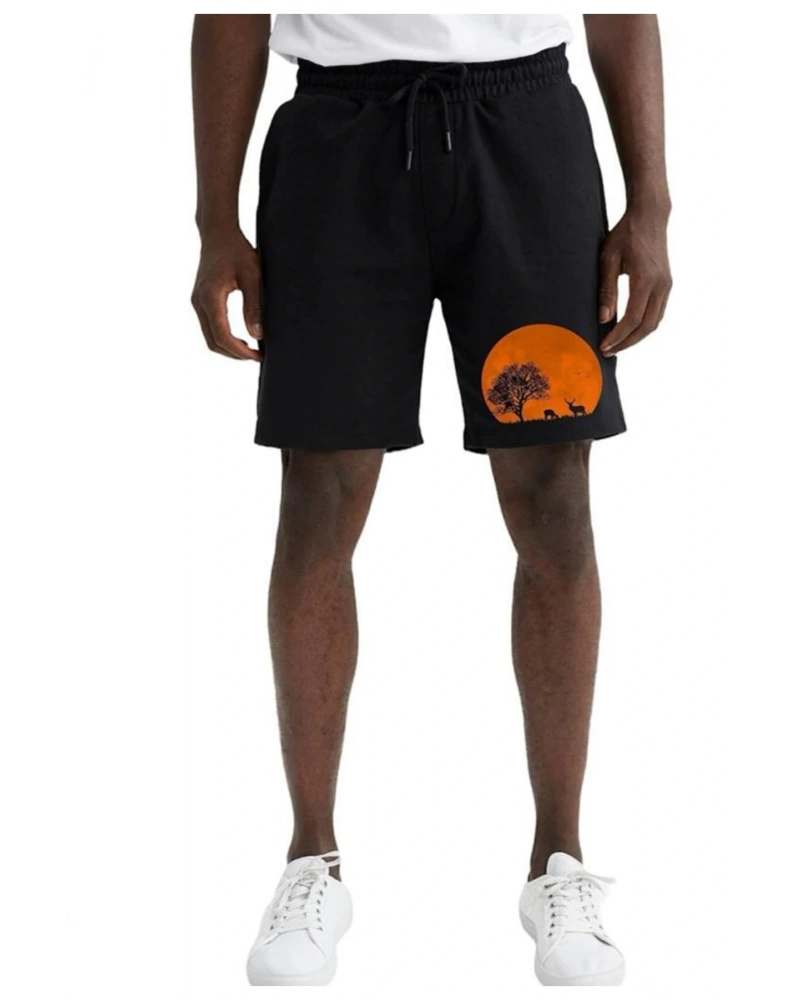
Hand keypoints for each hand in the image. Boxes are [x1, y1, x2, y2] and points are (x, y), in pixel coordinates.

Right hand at [191, 230, 262, 359]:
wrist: (218, 233)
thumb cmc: (237, 250)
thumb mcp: (252, 275)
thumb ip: (254, 305)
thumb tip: (257, 334)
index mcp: (210, 297)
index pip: (222, 336)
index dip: (240, 351)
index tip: (258, 356)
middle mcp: (199, 302)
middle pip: (213, 342)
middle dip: (234, 354)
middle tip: (257, 356)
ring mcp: (197, 302)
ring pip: (209, 337)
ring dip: (228, 348)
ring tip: (250, 350)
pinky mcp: (200, 301)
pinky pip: (209, 327)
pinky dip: (223, 338)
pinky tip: (240, 338)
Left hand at [598, 206, 671, 356]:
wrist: (649, 216)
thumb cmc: (625, 234)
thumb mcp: (608, 259)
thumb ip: (607, 290)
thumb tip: (603, 318)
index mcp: (645, 280)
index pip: (633, 318)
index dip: (618, 336)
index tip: (604, 346)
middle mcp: (661, 285)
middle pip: (647, 326)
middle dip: (627, 342)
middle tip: (609, 351)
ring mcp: (667, 285)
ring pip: (655, 322)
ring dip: (637, 337)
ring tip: (617, 344)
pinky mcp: (667, 284)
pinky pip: (658, 312)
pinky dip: (645, 325)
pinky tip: (630, 329)